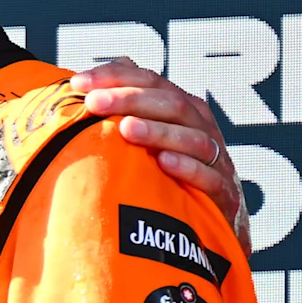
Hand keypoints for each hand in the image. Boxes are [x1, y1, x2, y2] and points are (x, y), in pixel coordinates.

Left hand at [69, 61, 247, 244]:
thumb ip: (124, 110)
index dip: (116, 77)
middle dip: (130, 98)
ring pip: (192, 137)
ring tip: (125, 128)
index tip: (78, 82)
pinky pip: (209, 176)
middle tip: (94, 102)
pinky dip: (187, 167)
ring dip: (158, 130)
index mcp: (183, 110)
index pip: (151, 81)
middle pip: (171, 104)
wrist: (213, 225)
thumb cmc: (172, 175)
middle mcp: (201, 128)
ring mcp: (216, 159)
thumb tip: (86, 83)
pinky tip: (164, 162)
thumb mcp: (150, 139)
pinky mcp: (223, 191)